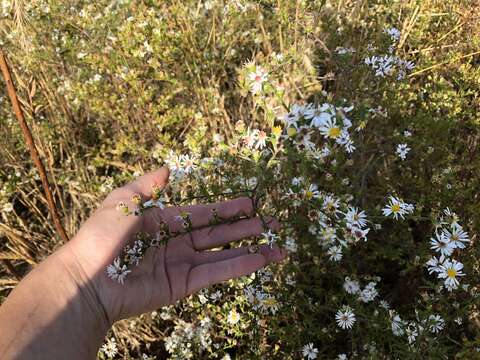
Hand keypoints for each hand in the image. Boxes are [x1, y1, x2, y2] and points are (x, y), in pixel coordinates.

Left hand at [64, 167, 286, 323]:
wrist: (88, 278)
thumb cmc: (103, 236)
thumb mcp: (123, 201)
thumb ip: (147, 186)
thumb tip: (167, 169)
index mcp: (165, 222)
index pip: (204, 214)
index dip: (228, 209)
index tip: (251, 204)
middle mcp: (178, 243)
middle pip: (219, 235)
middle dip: (246, 229)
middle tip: (272, 223)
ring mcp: (182, 265)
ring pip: (224, 255)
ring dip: (251, 250)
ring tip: (278, 246)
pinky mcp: (184, 285)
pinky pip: (216, 272)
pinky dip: (239, 266)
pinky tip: (261, 260)